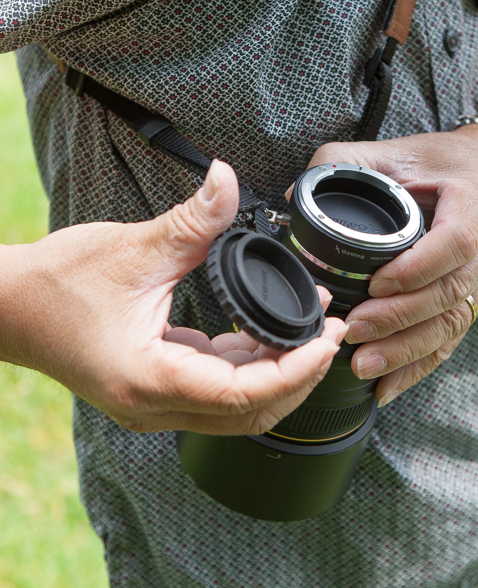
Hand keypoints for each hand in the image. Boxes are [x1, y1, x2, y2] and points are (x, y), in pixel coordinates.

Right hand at [0, 161, 345, 434]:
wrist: (9, 308)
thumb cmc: (58, 283)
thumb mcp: (132, 249)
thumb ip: (192, 222)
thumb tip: (228, 179)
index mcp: (150, 378)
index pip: (242, 394)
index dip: (295, 371)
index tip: (326, 340)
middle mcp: (156, 405)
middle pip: (251, 412)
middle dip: (300, 376)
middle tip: (331, 333)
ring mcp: (157, 404)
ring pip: (239, 409)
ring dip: (280, 374)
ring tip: (311, 332)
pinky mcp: (160, 392)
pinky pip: (220, 392)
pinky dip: (252, 368)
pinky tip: (270, 335)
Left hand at [302, 125, 477, 406]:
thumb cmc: (437, 160)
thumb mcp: (391, 150)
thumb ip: (343, 166)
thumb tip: (292, 201)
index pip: (457, 241)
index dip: (418, 268)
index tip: (376, 283)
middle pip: (453, 292)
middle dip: (401, 318)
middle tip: (354, 332)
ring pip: (455, 323)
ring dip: (407, 350)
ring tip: (364, 365)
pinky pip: (453, 339)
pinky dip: (419, 365)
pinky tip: (388, 385)